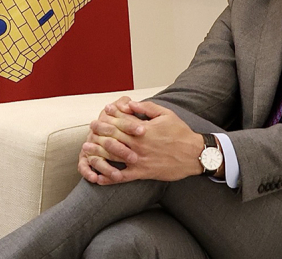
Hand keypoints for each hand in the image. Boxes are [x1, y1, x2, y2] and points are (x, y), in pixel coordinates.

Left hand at [83, 101, 203, 184]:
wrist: (195, 155)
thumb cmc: (181, 133)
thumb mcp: (166, 114)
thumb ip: (146, 108)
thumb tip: (129, 103)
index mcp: (143, 129)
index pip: (120, 121)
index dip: (109, 116)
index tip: (102, 112)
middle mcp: (138, 145)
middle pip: (113, 137)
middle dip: (99, 131)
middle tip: (91, 127)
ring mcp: (139, 160)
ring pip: (113, 156)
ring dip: (98, 153)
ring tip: (86, 149)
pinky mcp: (143, 173)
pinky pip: (122, 177)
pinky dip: (109, 178)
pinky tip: (98, 177)